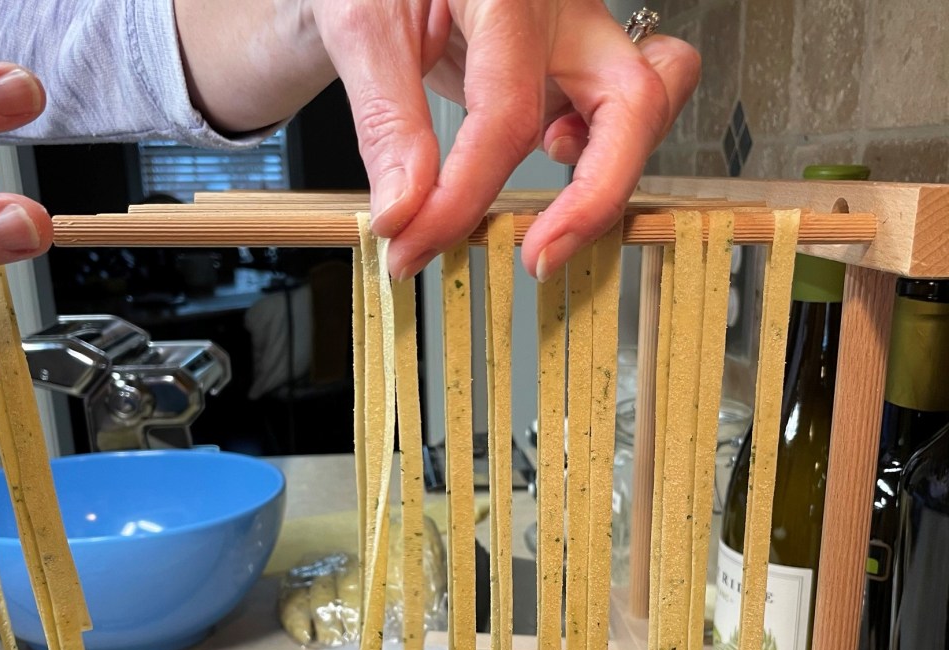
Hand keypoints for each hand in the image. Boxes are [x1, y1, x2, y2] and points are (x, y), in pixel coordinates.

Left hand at [175, 0, 698, 280]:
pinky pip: (624, 110)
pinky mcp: (576, 62)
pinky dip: (603, 150)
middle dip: (594, 199)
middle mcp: (564, 7)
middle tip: (539, 260)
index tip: (413, 244)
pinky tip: (552, 157)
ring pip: (653, 101)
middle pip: (635, 101)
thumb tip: (402, 213)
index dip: (461, 197)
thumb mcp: (361, 29)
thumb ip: (386, 122)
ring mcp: (581, 34)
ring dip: (614, 174)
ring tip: (551, 214)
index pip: (506, 115)